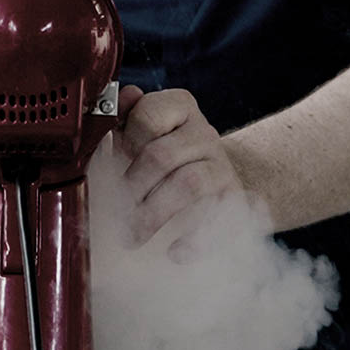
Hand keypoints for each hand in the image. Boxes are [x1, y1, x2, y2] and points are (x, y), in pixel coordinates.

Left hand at [114, 85, 244, 245]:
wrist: (219, 180)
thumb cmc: (170, 156)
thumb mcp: (145, 133)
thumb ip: (126, 118)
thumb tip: (122, 97)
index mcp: (178, 107)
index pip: (148, 114)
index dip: (126, 142)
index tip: (115, 163)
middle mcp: (203, 132)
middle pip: (162, 155)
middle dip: (132, 187)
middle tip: (115, 213)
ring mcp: (221, 165)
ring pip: (188, 184)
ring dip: (154, 214)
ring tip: (133, 237)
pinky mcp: (234, 197)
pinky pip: (217, 218)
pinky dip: (194, 240)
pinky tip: (175, 252)